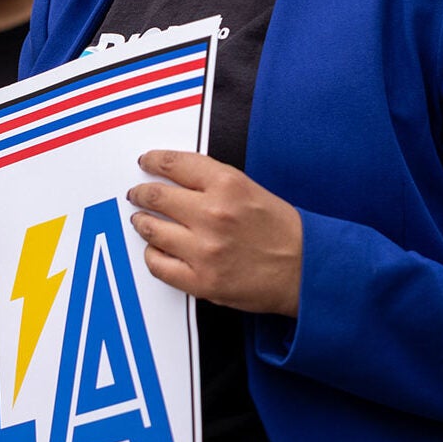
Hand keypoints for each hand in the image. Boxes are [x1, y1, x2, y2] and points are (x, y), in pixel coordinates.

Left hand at [127, 150, 302, 317]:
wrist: (305, 270)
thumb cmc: (282, 230)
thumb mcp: (250, 189)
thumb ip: (213, 182)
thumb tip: (175, 177)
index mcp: (227, 185)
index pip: (174, 164)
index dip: (153, 161)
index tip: (146, 162)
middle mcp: (212, 214)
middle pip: (156, 195)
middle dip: (141, 193)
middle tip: (137, 193)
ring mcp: (204, 250)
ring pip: (152, 229)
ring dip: (142, 222)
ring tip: (142, 220)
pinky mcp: (201, 280)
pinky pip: (159, 265)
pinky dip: (152, 254)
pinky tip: (156, 249)